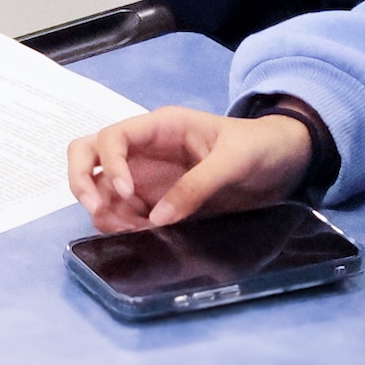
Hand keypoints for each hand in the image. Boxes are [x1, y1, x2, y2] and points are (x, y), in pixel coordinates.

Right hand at [67, 105, 313, 232]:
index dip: (109, 164)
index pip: (112, 137)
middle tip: (99, 211)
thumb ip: (198, 186)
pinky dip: (121, 225)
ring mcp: (146, 176)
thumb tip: (158, 218)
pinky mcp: (155, 200)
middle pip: (86, 153)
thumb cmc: (260, 148)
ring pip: (98, 186)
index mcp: (159, 127)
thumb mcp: (234, 161)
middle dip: (81, 181)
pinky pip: (122, 211)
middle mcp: (143, 150)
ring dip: (104, 210)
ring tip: (132, 232)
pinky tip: (143, 237)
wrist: (283, 164)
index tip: (127, 194)